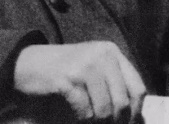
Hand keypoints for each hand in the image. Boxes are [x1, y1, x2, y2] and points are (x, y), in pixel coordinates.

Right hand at [13, 41, 145, 122]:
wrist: (30, 63)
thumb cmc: (65, 71)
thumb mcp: (95, 70)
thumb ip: (115, 86)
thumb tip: (138, 120)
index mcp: (111, 51)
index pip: (138, 89)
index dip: (134, 112)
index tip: (125, 123)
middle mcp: (101, 54)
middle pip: (122, 103)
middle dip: (115, 122)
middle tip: (102, 123)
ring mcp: (84, 65)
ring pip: (105, 110)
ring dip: (96, 122)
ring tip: (87, 117)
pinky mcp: (68, 78)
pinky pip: (85, 111)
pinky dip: (80, 118)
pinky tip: (73, 112)